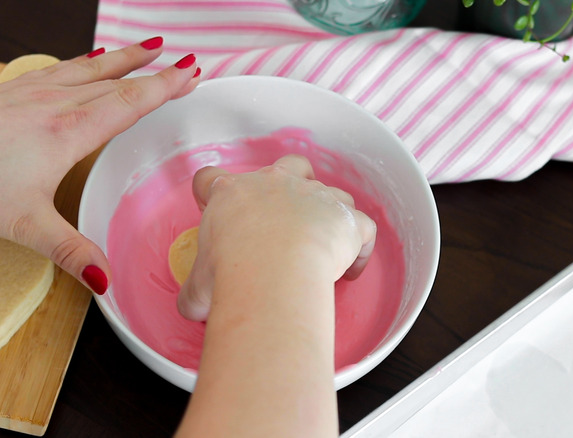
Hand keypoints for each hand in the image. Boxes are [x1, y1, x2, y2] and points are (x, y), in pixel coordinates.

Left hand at [0, 37, 199, 293]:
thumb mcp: (26, 225)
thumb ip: (71, 251)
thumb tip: (106, 280)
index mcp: (68, 133)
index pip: (128, 103)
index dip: (163, 87)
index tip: (189, 74)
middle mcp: (54, 104)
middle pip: (117, 81)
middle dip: (156, 74)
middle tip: (187, 67)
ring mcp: (31, 93)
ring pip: (90, 67)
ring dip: (125, 58)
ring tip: (150, 48)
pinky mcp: (13, 91)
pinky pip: (61, 68)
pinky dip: (86, 61)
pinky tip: (90, 59)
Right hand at [177, 155, 376, 320]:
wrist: (273, 273)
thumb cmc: (229, 274)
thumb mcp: (197, 288)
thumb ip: (194, 294)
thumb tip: (194, 308)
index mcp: (232, 194)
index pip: (210, 180)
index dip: (209, 193)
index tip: (214, 210)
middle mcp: (276, 185)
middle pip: (290, 165)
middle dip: (292, 181)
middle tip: (288, 214)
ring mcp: (316, 196)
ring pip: (332, 193)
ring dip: (330, 214)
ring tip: (326, 245)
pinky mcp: (347, 218)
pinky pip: (363, 226)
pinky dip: (360, 247)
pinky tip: (352, 270)